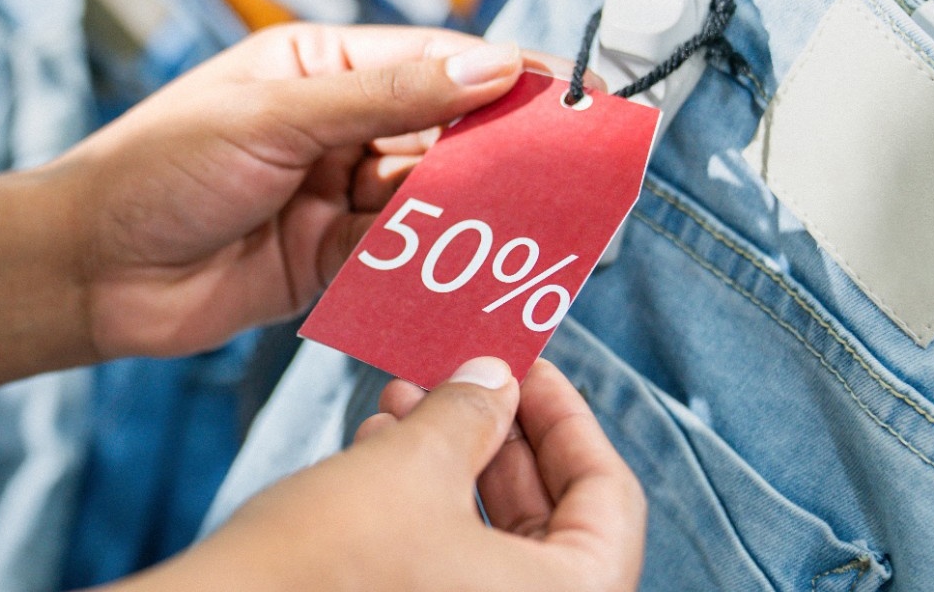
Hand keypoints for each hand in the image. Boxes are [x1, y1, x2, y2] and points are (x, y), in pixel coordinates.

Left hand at [53, 24, 582, 358]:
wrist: (86, 271)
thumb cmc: (155, 171)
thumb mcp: (273, 118)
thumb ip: (383, 98)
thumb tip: (485, 66)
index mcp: (317, 68)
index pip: (430, 64)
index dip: (501, 78)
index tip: (568, 95)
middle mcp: (332, 129)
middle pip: (441, 137)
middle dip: (497, 157)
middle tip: (566, 175)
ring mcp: (332, 199)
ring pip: (427, 204)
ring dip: (469, 218)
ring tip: (525, 229)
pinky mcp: (325, 267)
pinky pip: (396, 263)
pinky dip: (429, 268)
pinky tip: (467, 272)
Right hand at [115, 357, 645, 591]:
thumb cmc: (323, 567)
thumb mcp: (413, 464)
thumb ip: (473, 411)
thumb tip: (497, 377)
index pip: (610, 495)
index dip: (568, 416)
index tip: (530, 365)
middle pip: (554, 518)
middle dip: (499, 433)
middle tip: (467, 372)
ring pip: (493, 539)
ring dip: (453, 459)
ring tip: (403, 398)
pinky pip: (449, 564)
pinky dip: (425, 505)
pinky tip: (377, 446)